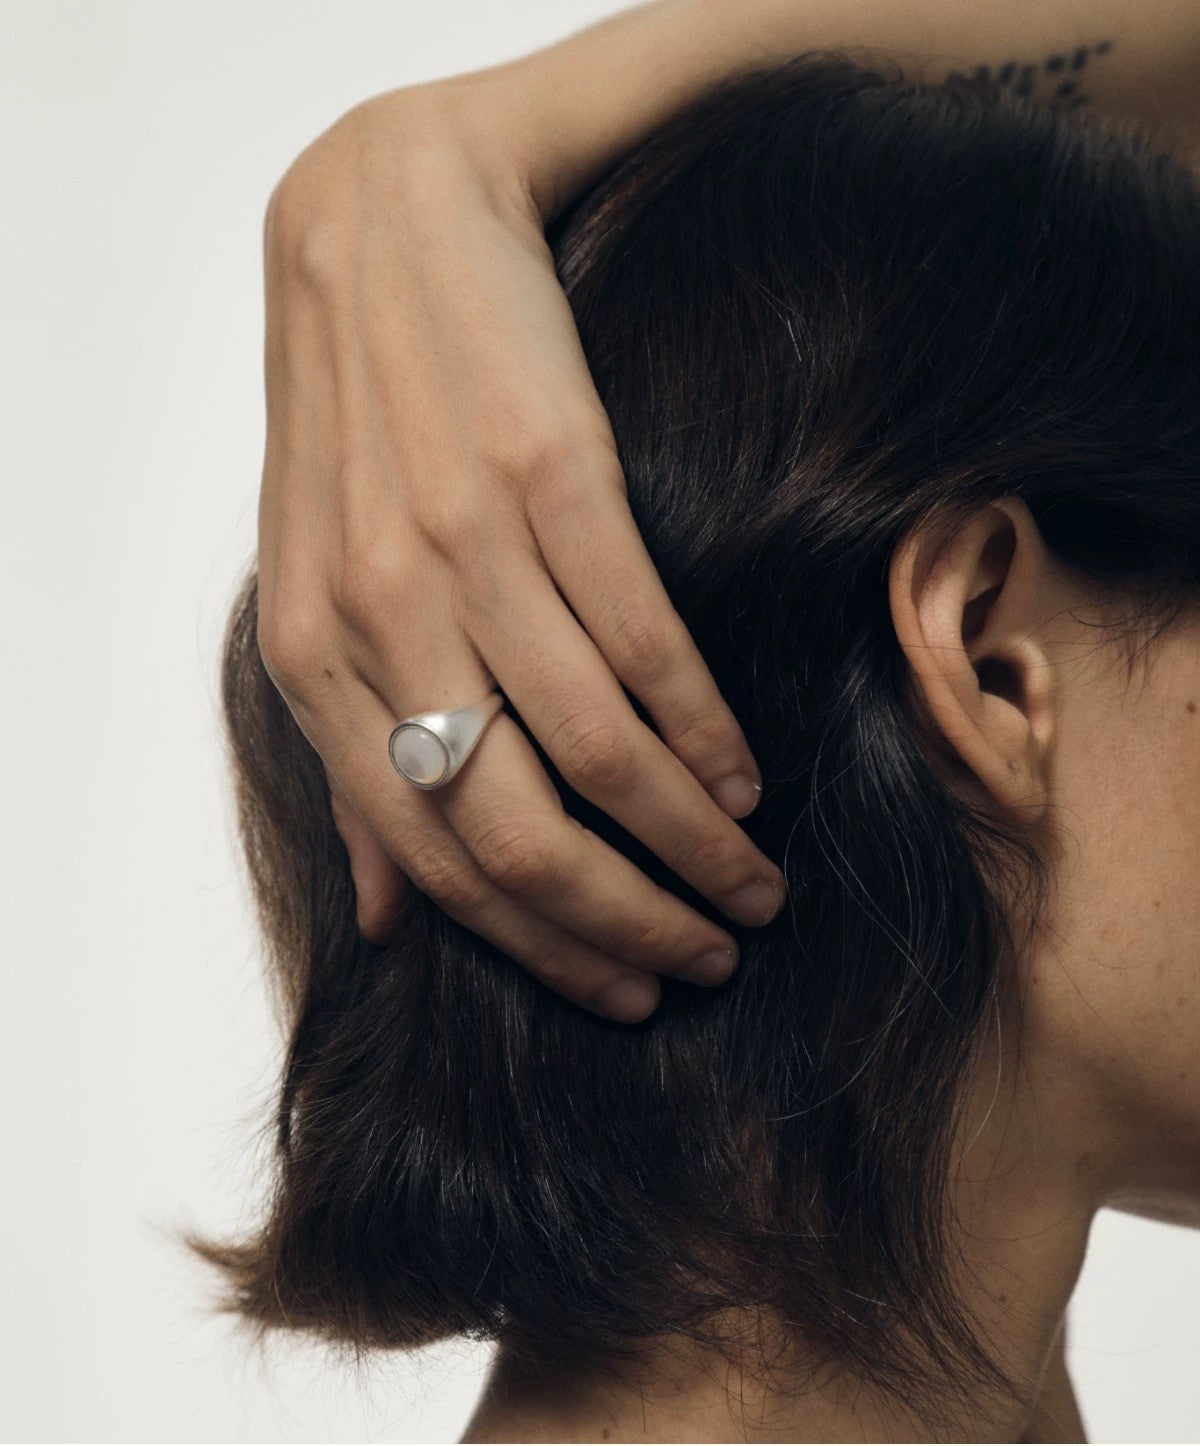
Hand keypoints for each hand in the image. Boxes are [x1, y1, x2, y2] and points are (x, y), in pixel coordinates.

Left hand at [255, 83, 785, 1022]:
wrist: (385, 221)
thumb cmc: (358, 427)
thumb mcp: (314, 597)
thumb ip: (350, 757)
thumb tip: (384, 922)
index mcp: (311, 666)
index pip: (431, 864)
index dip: (542, 947)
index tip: (627, 984)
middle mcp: (375, 621)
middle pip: (515, 834)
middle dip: (626, 920)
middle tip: (708, 954)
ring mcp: (460, 547)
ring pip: (593, 752)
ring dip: (689, 842)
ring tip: (749, 883)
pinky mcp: (546, 476)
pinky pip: (642, 645)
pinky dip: (703, 731)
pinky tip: (741, 776)